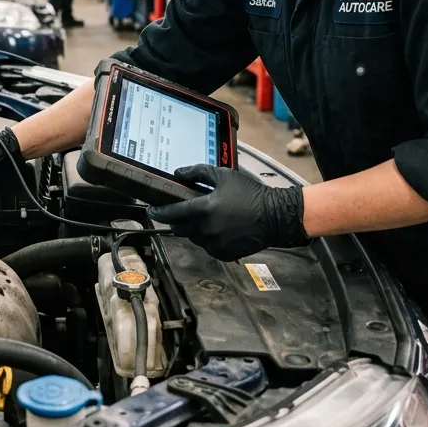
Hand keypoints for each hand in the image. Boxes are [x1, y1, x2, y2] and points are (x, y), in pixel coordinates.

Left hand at [147, 165, 307, 260]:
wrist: (275, 216)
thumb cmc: (251, 194)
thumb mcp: (224, 176)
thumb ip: (198, 172)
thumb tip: (179, 172)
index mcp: (204, 209)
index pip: (173, 213)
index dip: (159, 212)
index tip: (152, 210)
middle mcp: (207, 229)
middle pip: (180, 228)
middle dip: (176, 221)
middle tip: (180, 212)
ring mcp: (215, 244)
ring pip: (194, 238)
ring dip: (193, 230)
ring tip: (204, 219)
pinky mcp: (224, 254)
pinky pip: (208, 248)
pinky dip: (207, 240)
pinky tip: (217, 229)